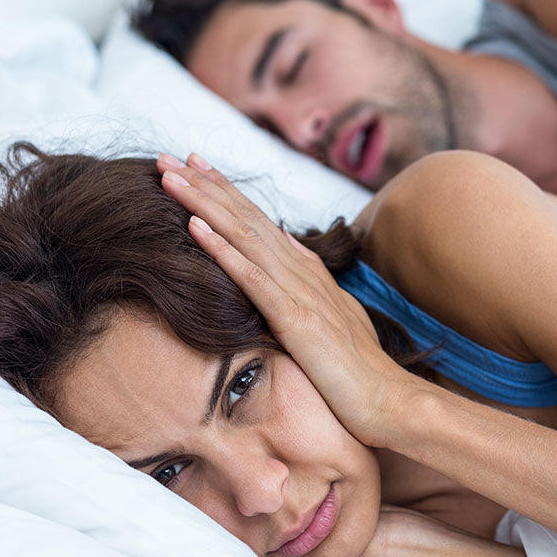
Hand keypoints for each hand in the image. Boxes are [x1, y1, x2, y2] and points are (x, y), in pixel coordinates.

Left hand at [157, 152, 424, 448]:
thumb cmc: (358, 367)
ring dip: (204, 203)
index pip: (258, 221)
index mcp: (307, 270)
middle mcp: (302, 270)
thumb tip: (288, 249)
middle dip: (204, 184)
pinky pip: (252, 278)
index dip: (225, 191)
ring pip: (244, 236)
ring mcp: (300, 291)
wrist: (389, 399)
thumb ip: (309, 283)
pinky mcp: (295, 318)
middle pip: (246, 216)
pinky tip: (194, 227)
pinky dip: (222, 250)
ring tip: (170, 177)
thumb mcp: (331, 316)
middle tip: (166, 156)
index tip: (195, 168)